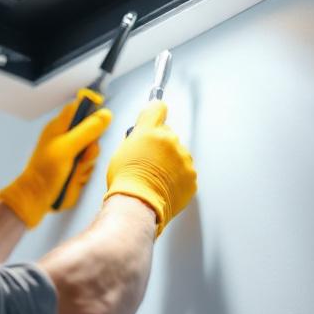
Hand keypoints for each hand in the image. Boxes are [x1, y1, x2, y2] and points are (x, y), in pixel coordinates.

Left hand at [0, 91, 113, 227]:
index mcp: (59, 126)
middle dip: (92, 144)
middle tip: (84, 155)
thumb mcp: (67, 147)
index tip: (102, 115)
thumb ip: (87, 130)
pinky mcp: (77, 168)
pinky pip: (90, 165)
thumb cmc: (46, 170)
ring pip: (93, 150)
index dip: (92, 107)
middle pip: (92, 131)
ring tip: (76, 170)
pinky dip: (85, 172)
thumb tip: (106, 114)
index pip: (78, 107)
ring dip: (88, 161)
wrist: (38, 198)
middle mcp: (67, 137)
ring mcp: (72, 153)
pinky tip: (75, 177)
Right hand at [103, 101, 196, 236]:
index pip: (157, 107)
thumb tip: (142, 134)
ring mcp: (183, 159)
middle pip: (168, 135)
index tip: (156, 115)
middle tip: (147, 161)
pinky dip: (177, 179)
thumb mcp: (122, 150)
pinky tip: (163, 187)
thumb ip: (136, 137)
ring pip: (178, 155)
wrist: (137, 205)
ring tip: (155, 178)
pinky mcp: (191, 177)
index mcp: (150, 131)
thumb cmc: (125, 181)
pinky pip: (185, 173)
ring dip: (170, 163)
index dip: (155, 113)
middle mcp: (170, 141)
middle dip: (160, 145)